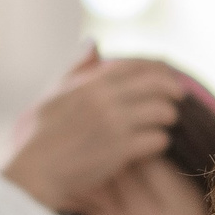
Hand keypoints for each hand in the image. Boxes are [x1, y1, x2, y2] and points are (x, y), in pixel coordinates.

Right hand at [1, 45, 191, 209]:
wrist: (36, 171)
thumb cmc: (43, 134)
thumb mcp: (55, 92)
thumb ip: (77, 67)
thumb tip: (92, 43)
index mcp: (91, 82)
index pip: (138, 65)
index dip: (160, 69)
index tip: (168, 77)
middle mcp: (105, 98)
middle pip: (158, 85)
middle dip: (173, 92)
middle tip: (178, 100)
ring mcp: (114, 124)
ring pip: (163, 111)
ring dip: (168, 119)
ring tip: (165, 125)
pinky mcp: (120, 149)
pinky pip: (158, 139)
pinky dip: (160, 141)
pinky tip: (154, 145)